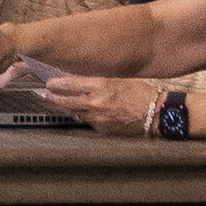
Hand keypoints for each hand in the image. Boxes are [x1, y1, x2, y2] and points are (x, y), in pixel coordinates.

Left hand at [40, 73, 160, 139]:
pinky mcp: (103, 129)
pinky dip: (85, 116)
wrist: (157, 112)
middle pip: (65, 101)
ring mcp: (98, 118)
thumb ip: (98, 78)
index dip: (55, 84)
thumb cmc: (141, 91)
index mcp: (99, 85)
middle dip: (54, 97)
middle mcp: (95, 102)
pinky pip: (88, 122)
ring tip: (63, 103)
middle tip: (49, 94)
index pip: (67, 84)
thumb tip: (78, 75)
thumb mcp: (118, 77)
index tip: (49, 83)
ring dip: (68, 108)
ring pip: (75, 113)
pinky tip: (85, 112)